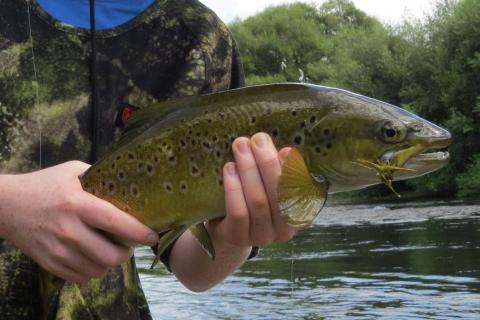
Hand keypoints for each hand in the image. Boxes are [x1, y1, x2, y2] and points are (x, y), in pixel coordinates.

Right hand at [0, 161, 157, 282]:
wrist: (6, 205)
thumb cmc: (44, 184)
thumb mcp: (73, 171)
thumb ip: (100, 177)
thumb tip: (130, 184)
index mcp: (76, 203)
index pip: (113, 221)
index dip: (137, 231)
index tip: (152, 236)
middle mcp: (67, 229)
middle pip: (109, 255)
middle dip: (127, 253)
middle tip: (129, 245)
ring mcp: (57, 250)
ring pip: (97, 270)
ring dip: (111, 263)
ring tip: (112, 250)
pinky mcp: (50, 263)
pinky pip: (81, 277)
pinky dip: (93, 270)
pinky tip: (94, 257)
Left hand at [210, 132, 295, 247]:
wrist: (225, 227)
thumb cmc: (252, 198)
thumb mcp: (268, 184)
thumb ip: (279, 170)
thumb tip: (287, 152)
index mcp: (299, 215)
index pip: (301, 192)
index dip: (293, 170)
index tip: (285, 149)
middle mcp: (284, 231)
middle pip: (278, 194)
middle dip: (267, 162)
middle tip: (257, 139)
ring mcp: (261, 237)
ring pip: (258, 201)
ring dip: (248, 170)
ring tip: (240, 147)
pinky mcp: (238, 237)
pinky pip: (238, 212)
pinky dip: (234, 188)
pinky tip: (229, 168)